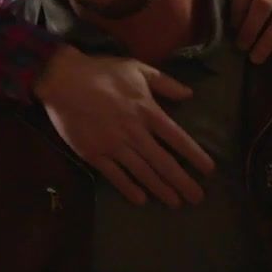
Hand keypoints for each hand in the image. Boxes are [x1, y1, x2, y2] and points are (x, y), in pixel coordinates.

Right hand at [32, 46, 214, 206]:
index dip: (195, 156)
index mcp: (147, 111)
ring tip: (175, 202)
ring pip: (142, 173)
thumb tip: (189, 94)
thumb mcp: (137, 68)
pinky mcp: (94, 154)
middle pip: (164, 162)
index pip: (177, 138)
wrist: (62, 79)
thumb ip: (165, 83)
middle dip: (183, 182)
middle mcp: (134, 132)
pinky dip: (129, 189)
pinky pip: (115, 176)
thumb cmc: (102, 72)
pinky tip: (142, 200)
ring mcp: (113, 145)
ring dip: (161, 189)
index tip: (209, 170)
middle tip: (197, 198)